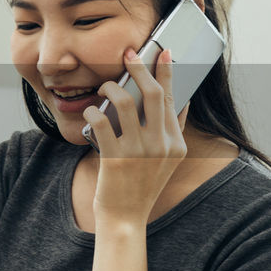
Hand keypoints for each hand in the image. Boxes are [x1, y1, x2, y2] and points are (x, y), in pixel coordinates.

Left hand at [82, 48, 188, 225]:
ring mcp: (139, 152)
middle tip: (128, 53)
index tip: (163, 51)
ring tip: (105, 87)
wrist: (126, 218)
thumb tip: (180, 101)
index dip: (167, 72)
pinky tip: (91, 110)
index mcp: (176, 144)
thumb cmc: (141, 186)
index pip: (172, 99)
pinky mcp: (115, 158)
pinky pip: (101, 121)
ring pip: (125, 102)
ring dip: (112, 87)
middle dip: (139, 67)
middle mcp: (161, 145)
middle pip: (153, 94)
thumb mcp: (167, 161)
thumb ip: (172, 132)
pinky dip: (93, 110)